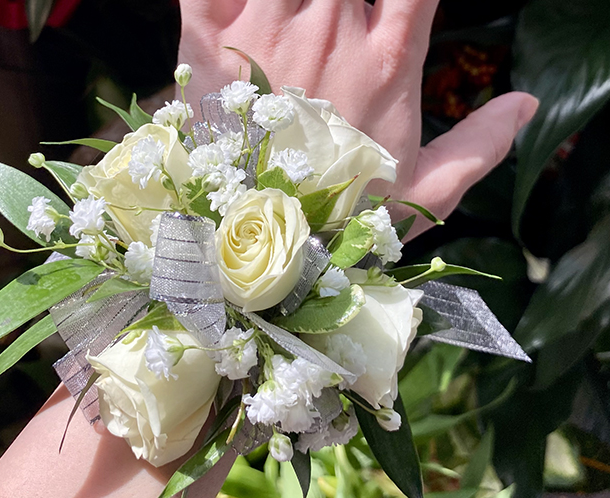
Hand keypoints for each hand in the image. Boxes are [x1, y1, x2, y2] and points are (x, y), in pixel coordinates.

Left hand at [177, 0, 538, 237]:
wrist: (249, 237)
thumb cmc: (337, 220)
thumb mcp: (421, 195)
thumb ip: (478, 146)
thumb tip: (526, 105)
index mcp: (385, 60)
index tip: (392, 15)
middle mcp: (331, 31)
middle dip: (342, 5)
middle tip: (331, 37)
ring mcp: (267, 25)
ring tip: (293, 29)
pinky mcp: (209, 32)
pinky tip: (245, 10)